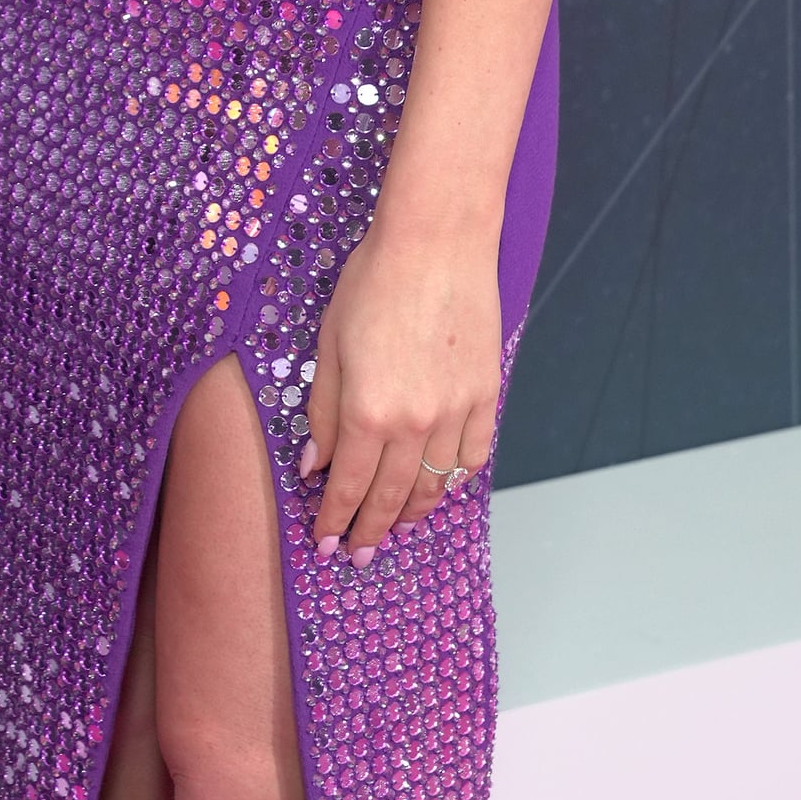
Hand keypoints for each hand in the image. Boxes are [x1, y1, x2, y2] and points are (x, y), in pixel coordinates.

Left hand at [297, 222, 500, 562]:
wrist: (436, 243)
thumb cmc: (372, 281)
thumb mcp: (328, 343)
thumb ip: (321, 410)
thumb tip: (314, 464)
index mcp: (367, 411)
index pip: (347, 486)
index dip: (335, 520)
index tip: (326, 544)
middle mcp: (414, 423)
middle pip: (390, 497)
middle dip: (370, 532)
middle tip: (358, 556)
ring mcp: (455, 413)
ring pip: (434, 487)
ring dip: (413, 514)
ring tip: (396, 530)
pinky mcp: (485, 396)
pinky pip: (472, 457)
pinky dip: (454, 481)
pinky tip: (439, 488)